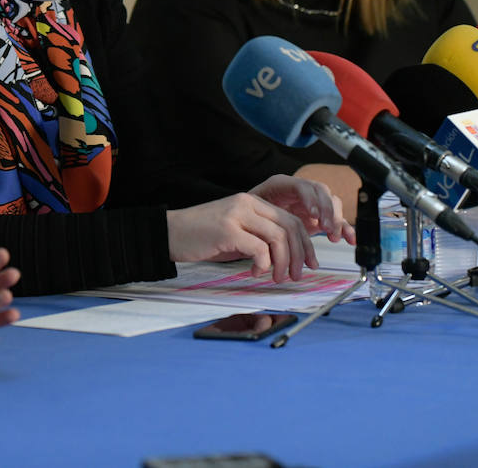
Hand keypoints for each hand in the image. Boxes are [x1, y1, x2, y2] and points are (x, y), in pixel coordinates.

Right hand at [166, 192, 319, 282]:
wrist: (169, 233)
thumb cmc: (200, 236)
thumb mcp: (235, 230)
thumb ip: (258, 235)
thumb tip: (285, 255)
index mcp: (251, 201)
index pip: (290, 219)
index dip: (304, 243)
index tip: (308, 263)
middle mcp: (246, 203)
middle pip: (290, 227)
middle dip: (299, 254)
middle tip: (297, 275)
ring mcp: (236, 215)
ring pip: (278, 238)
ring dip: (283, 263)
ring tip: (277, 277)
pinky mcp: (227, 230)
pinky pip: (259, 249)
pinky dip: (264, 264)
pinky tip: (256, 272)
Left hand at [252, 173, 355, 244]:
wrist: (249, 220)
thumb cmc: (247, 214)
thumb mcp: (251, 213)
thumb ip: (262, 220)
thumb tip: (271, 235)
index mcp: (281, 185)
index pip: (302, 186)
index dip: (310, 199)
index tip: (313, 215)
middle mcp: (299, 191)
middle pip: (321, 192)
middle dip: (327, 210)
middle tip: (326, 228)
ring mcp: (311, 203)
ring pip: (331, 204)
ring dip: (336, 219)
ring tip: (333, 236)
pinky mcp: (319, 217)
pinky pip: (336, 220)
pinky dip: (345, 228)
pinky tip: (350, 239)